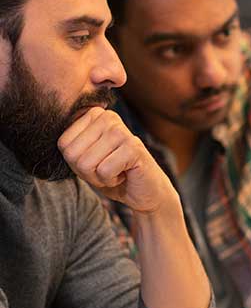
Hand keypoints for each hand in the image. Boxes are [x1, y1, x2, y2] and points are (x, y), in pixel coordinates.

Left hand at [57, 107, 174, 212]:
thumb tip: (49, 138)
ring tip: (116, 171)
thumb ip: (70, 147)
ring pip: (87, 164)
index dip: (76, 164)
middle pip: (74, 155)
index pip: (64, 145)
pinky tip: (125, 173)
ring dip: (100, 177)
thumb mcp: (85, 159)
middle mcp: (108, 117)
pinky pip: (104, 171)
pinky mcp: (133, 147)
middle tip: (107, 169)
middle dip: (88, 172)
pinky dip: (112, 181)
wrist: (144, 191)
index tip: (96, 162)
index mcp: (94, 115)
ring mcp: (122, 130)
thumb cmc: (113, 174)